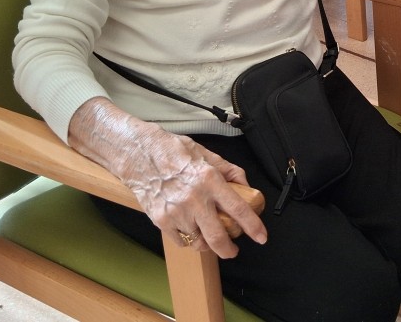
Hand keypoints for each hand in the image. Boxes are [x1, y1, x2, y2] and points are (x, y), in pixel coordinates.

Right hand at [68, 99, 266, 258]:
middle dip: (229, 249)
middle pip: (218, 237)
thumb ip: (229, 171)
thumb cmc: (173, 151)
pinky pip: (181, 240)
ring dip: (207, 242)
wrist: (139, 155)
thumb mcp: (207, 154)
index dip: (253, 226)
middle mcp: (194, 199)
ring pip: (199, 241)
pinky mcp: (161, 221)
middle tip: (233, 250)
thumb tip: (245, 185)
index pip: (238, 209)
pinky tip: (190, 228)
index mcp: (209, 180)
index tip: (261, 237)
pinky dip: (189, 238)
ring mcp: (176, 212)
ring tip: (208, 234)